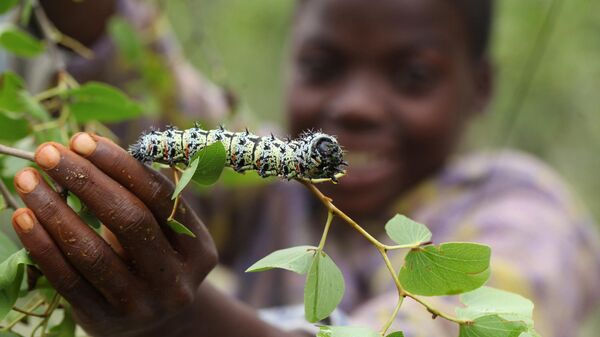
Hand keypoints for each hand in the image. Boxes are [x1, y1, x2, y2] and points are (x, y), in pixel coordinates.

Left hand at [11, 133, 217, 336]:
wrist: (153, 319)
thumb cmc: (152, 257)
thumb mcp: (163, 230)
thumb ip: (140, 194)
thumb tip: (87, 147)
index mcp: (198, 249)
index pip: (160, 197)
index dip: (121, 165)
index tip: (83, 140)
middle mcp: (176, 280)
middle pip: (130, 221)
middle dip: (86, 180)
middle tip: (49, 152)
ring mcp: (141, 305)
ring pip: (93, 253)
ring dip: (55, 210)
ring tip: (28, 179)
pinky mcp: (105, 322)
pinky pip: (68, 281)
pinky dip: (42, 246)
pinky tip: (24, 217)